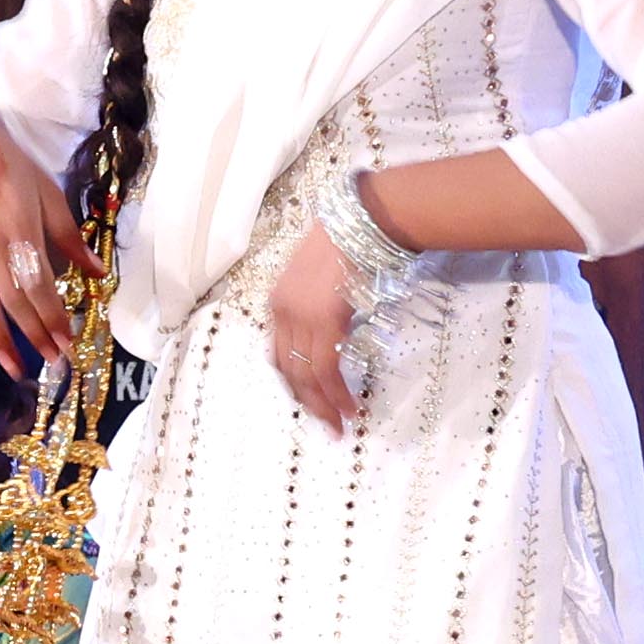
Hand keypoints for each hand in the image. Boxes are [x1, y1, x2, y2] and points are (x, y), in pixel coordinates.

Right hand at [0, 99, 88, 382]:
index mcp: (17, 225)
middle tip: (53, 361)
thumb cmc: (9, 163)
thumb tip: (98, 273)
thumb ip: (69, 236)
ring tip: (15, 368)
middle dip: (33, 334)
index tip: (68, 342)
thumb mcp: (47, 191)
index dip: (52, 316)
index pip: (37, 283)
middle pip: (10, 299)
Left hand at [267, 218, 367, 433]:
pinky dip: (337, 392)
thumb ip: (318, 305)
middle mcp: (283, 311)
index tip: (311, 400)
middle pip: (289, 369)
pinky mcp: (324, 320)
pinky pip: (327, 368)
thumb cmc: (350, 241)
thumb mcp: (321, 276)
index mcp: (278, 300)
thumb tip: (334, 333)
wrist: (364, 219)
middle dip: (308, 401)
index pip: (279, 353)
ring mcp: (301, 316)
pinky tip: (350, 406)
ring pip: (307, 375)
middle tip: (327, 424)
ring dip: (325, 404)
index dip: (295, 381)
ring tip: (341, 425)